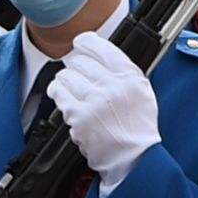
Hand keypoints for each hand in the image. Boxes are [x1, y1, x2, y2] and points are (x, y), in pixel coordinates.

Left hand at [58, 30, 161, 195]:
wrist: (132, 155)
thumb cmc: (136, 126)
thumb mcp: (140, 91)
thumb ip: (121, 72)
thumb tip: (97, 55)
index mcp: (130, 76)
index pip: (102, 47)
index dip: (86, 42)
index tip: (80, 43)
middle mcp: (112, 85)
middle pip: (79, 60)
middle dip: (74, 65)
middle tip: (77, 73)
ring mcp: (94, 100)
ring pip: (65, 76)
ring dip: (64, 80)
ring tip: (71, 88)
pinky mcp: (78, 115)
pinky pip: (58, 94)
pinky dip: (57, 93)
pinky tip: (63, 97)